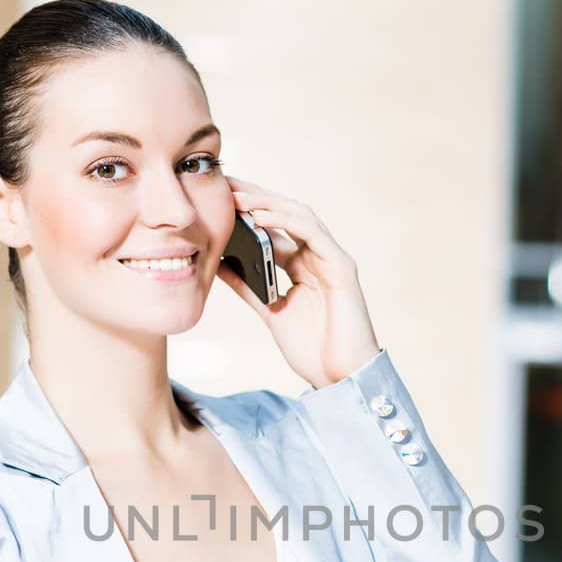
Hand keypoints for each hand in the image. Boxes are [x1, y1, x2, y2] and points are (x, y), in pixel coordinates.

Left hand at [215, 175, 382, 389]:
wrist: (339, 377)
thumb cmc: (312, 349)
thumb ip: (249, 287)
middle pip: (286, 215)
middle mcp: (318, 257)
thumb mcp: (270, 311)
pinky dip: (287, 221)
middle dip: (255, 196)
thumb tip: (220, 264)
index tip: (219, 196)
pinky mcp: (341, 267)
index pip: (274, 228)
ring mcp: (331, 259)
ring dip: (268, 203)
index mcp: (302, 266)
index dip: (249, 210)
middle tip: (225, 183)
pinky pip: (312, 234)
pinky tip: (261, 217)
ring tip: (238, 197)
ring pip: (300, 216)